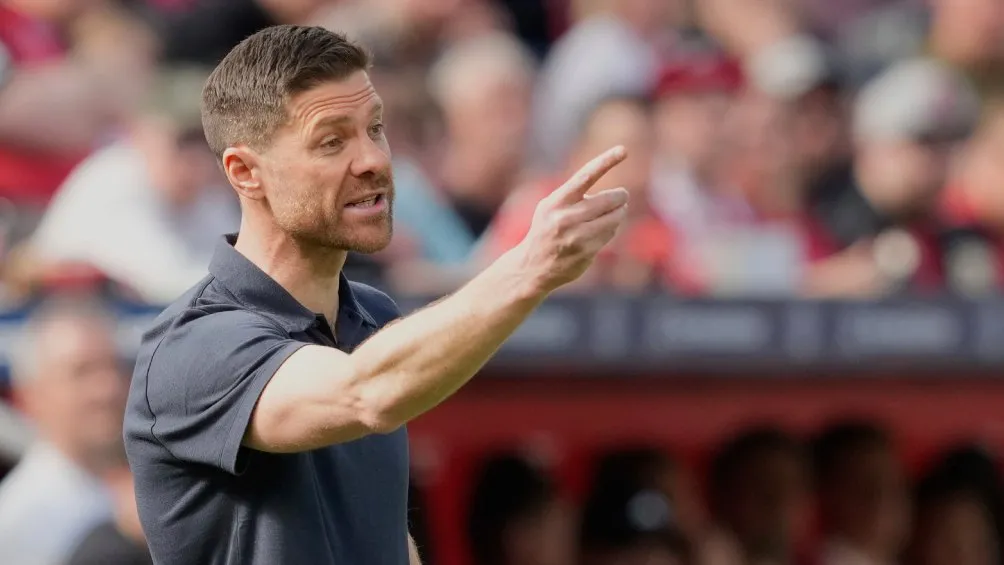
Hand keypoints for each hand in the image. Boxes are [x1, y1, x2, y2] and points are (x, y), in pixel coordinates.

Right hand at [512, 146, 629, 293]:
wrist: (532, 267)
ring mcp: (577, 237)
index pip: (585, 176)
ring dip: (618, 213)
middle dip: (620, 196)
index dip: (606, 161)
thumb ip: (575, 196)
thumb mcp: (551, 207)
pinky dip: (611, 229)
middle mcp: (566, 218)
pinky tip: (602, 231)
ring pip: (614, 218)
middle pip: (609, 199)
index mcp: (556, 202)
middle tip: (622, 196)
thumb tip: (615, 195)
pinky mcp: (586, 252)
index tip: (623, 150)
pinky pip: (610, 234)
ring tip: (612, 214)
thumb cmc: (546, 229)